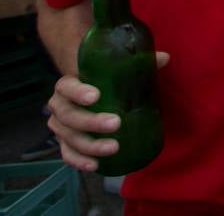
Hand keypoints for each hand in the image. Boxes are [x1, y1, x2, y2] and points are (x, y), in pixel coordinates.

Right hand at [48, 52, 170, 171]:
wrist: (87, 96)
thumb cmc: (102, 82)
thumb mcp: (115, 71)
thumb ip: (138, 63)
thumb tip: (164, 57)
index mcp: (67, 85)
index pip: (66, 87)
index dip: (77, 92)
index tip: (95, 96)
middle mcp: (59, 106)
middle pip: (68, 116)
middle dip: (91, 122)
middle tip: (115, 123)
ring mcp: (60, 127)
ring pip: (69, 138)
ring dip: (90, 145)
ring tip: (113, 148)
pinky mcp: (65, 144)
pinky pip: (68, 155)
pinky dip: (79, 161)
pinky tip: (95, 165)